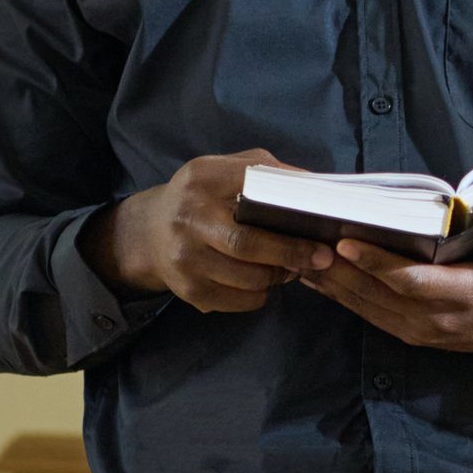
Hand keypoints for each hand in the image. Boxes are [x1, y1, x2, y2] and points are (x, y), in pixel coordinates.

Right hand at [90, 152, 335, 315]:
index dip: (292, 208)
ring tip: (290, 267)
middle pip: (247, 245)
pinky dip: (260, 294)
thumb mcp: (224, 171)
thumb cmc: (201, 198)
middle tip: (320, 257)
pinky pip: (241, 300)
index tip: (322, 222)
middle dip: (291, 253)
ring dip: (278, 276)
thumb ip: (266, 172)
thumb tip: (317, 186)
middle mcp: (188, 219)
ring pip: (249, 278)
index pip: (253, 190)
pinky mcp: (189, 290)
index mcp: (202, 179)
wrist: (150, 233)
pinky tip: (262, 281)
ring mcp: (185, 259)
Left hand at [311, 214, 472, 361]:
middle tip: (301, 238)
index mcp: (470, 296)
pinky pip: (369, 315)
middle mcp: (439, 320)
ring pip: (366, 307)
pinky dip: (341, 296)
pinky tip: (317, 276)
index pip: (414, 281)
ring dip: (331, 283)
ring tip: (297, 252)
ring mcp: (423, 331)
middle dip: (337, 269)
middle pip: (377, 294)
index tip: (345, 242)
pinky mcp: (413, 334)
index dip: (377, 263)